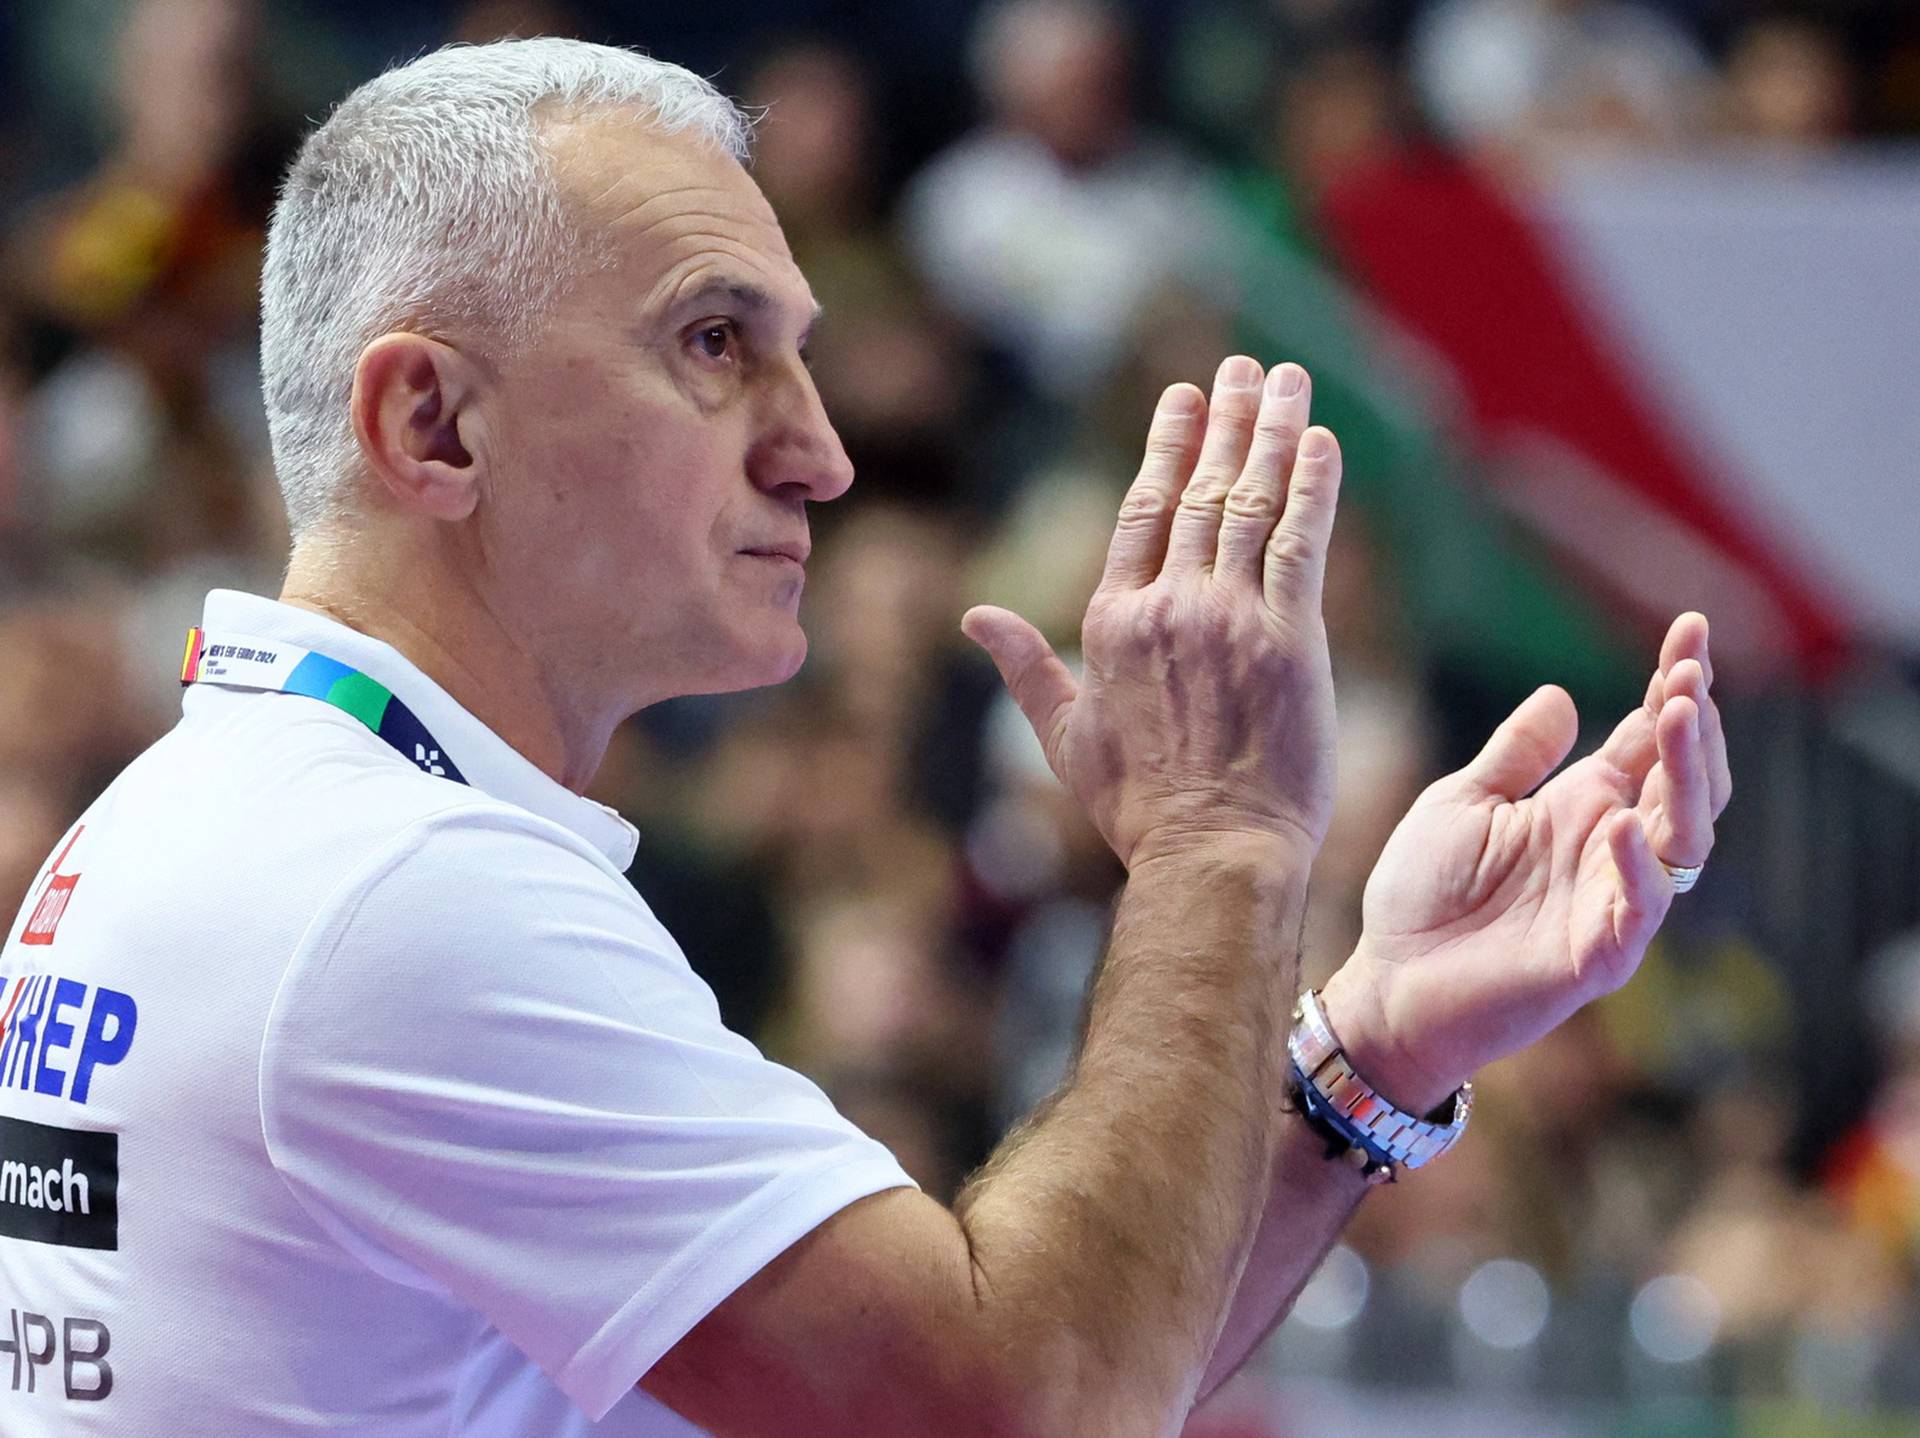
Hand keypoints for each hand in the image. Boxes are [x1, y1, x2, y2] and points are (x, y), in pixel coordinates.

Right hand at [963, 356, 1341, 868]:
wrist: (1212, 853)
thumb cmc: (1139, 809)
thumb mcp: (1064, 736)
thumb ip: (1026, 666)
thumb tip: (975, 618)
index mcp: (1114, 623)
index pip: (1142, 511)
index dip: (1167, 448)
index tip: (1185, 400)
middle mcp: (1169, 606)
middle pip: (1201, 490)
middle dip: (1225, 420)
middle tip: (1242, 368)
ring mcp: (1231, 617)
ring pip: (1252, 502)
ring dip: (1271, 432)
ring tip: (1286, 380)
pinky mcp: (1291, 638)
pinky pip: (1301, 542)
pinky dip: (1312, 486)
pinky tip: (1321, 442)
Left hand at [1321, 614, 1731, 1111]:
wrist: (1388, 982)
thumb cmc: (1422, 894)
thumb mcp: (1463, 802)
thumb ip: (1515, 755)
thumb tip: (1564, 695)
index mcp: (1582, 806)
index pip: (1649, 740)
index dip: (1675, 687)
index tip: (1688, 629)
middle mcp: (1610, 850)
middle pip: (1686, 782)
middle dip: (1697, 726)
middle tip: (1690, 671)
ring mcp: (1611, 902)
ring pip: (1684, 840)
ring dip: (1688, 778)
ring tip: (1676, 716)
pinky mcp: (1597, 956)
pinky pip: (1638, 912)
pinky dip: (1637, 869)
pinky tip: (1620, 823)